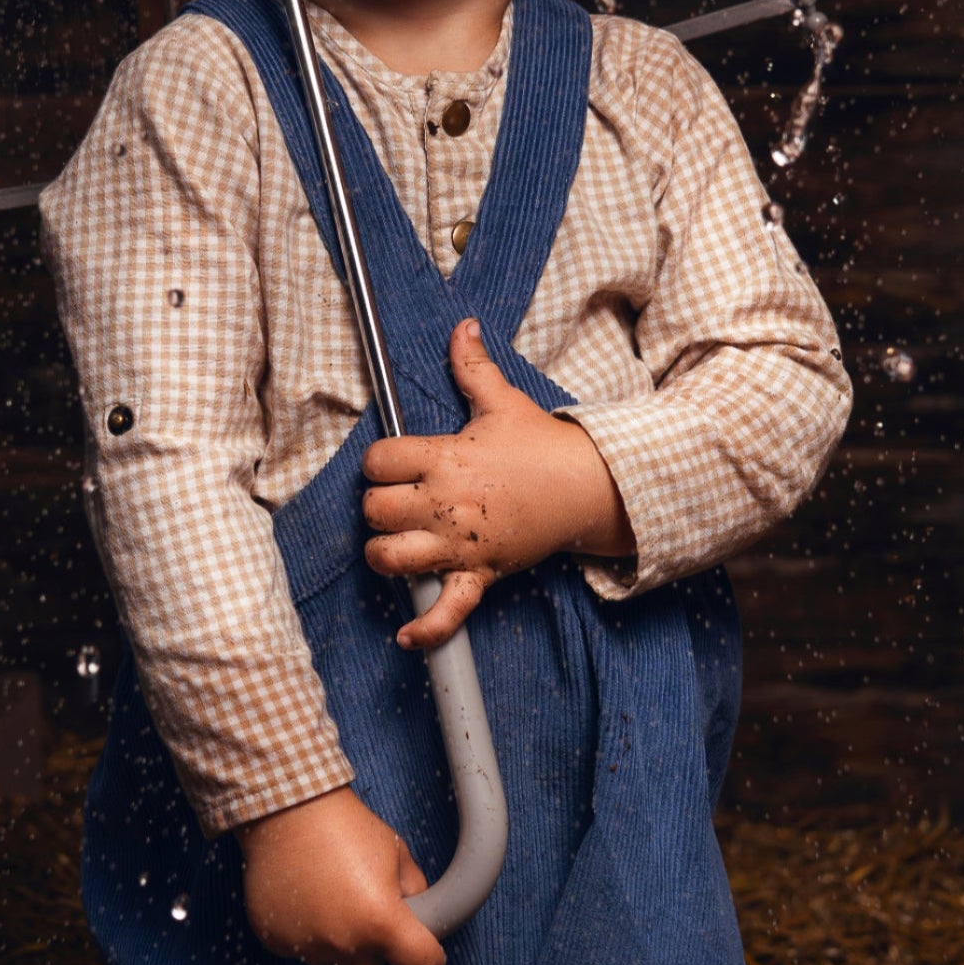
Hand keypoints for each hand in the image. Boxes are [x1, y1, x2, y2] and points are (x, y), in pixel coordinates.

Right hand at [237, 788, 447, 964]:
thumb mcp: (397, 852)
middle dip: (371, 949)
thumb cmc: (344, 826)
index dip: (429, 962)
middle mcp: (344, 941)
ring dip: (334, 939)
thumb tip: (419, 916)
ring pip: (329, 959)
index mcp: (382, 921)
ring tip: (329, 894)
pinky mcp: (274, 939)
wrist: (289, 810)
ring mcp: (306, 943)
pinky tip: (304, 895)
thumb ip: (414, 891)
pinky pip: (297, 947)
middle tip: (364, 911)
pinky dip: (303, 930)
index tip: (425, 956)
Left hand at [361, 319, 634, 647]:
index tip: (392, 465)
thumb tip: (461, 327)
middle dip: (378, 508)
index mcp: (446, 458)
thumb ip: (472, 367)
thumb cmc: (541, 445)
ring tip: (396, 546)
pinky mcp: (481, 573)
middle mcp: (446, 502)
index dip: (377, 464)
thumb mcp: (503, 402)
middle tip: (397, 503)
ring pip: (394, 557)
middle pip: (376, 510)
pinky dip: (428, 628)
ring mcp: (461, 542)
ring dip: (386, 555)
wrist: (587, 485)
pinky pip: (449, 609)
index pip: (379, 462)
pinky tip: (408, 637)